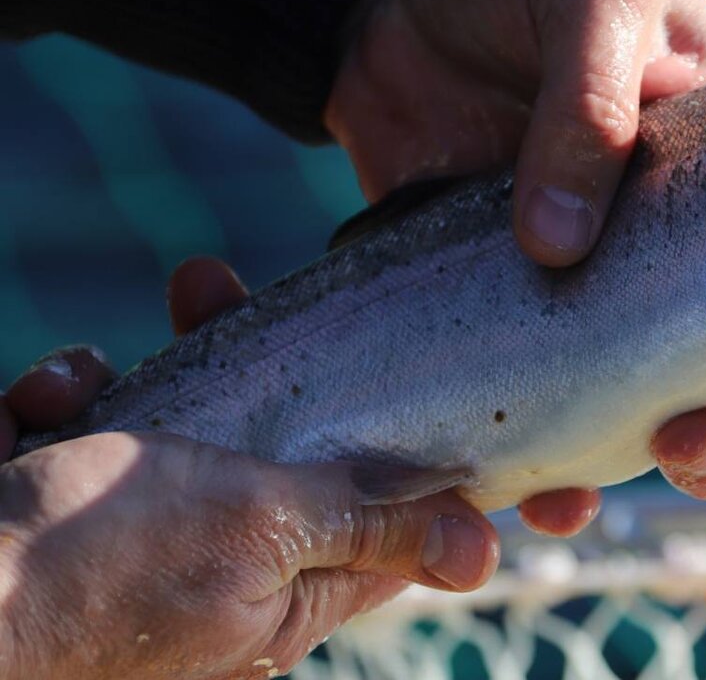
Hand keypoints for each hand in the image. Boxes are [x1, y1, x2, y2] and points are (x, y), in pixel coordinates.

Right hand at [0, 290, 498, 678]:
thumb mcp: (258, 531)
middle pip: (270, 444)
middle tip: (209, 287)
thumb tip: (481, 554)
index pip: (376, 522)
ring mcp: (138, 545)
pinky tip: (26, 418)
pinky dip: (58, 410)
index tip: (402, 369)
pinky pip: (89, 436)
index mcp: (281, 597)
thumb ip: (364, 525)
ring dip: (127, 383)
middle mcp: (219, 576)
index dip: (396, 449)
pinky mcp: (69, 515)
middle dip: (240, 361)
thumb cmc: (93, 573)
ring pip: (171, 426)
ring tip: (78, 388)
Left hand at [321, 0, 705, 533]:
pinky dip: (568, 477)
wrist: (389, 0)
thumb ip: (593, 96)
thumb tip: (562, 242)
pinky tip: (561, 496)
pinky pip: (562, 423)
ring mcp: (612, 292)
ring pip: (695, 405)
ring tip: (687, 445)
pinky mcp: (526, 324)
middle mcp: (696, 239)